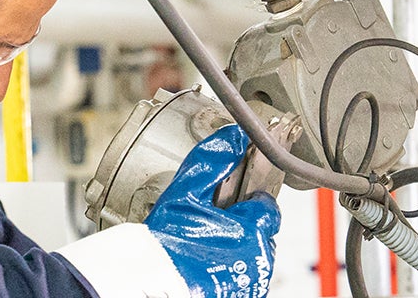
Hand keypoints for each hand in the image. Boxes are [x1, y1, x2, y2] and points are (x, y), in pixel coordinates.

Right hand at [55, 124, 280, 297]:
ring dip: (237, 247)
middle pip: (262, 231)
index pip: (267, 206)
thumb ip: (212, 160)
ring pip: (254, 254)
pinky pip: (244, 275)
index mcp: (253, 228)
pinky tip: (206, 263)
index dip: (246, 201)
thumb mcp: (184, 191)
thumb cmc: (165, 243)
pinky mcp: (242, 294)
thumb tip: (233, 136)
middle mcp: (259, 257)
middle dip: (242, 224)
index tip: (228, 203)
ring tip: (205, 245)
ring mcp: (252, 280)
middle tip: (211, 224)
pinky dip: (230, 268)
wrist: (151, 283)